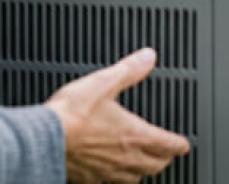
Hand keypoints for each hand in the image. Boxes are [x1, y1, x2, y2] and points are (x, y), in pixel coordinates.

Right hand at [45, 48, 189, 182]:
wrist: (44, 139)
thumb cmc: (73, 114)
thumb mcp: (104, 81)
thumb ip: (129, 70)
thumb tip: (148, 57)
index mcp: (133, 134)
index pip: (167, 144)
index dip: (179, 144)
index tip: (184, 144)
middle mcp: (124, 157)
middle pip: (154, 165)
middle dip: (164, 158)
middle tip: (167, 153)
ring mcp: (106, 172)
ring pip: (134, 179)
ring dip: (142, 171)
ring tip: (143, 165)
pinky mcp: (88, 179)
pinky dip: (115, 179)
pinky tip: (110, 173)